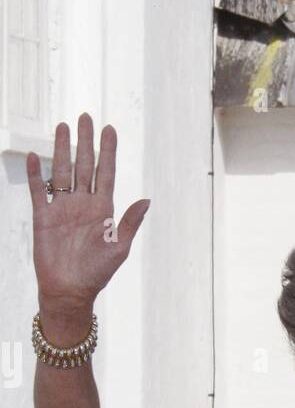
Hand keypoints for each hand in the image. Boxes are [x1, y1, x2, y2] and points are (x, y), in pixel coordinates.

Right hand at [26, 112, 149, 312]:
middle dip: (85, 141)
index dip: (108, 151)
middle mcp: (83, 204)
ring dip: (62, 149)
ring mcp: (62, 208)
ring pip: (62, 171)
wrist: (70, 291)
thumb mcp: (119, 247)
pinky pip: (39, 190)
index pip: (106, 173)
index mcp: (103, 209)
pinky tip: (34, 155)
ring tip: (63, 127)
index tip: (110, 129)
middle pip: (84, 165)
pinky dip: (36, 174)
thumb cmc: (97, 273)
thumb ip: (129, 221)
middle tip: (85, 117)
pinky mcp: (43, 216)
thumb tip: (147, 199)